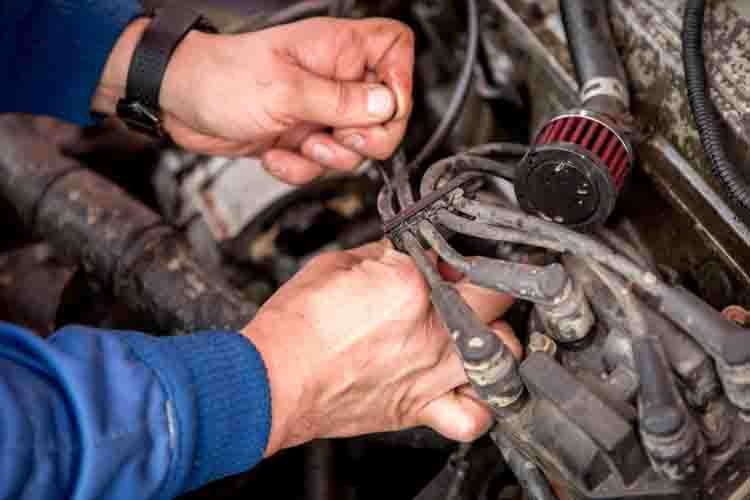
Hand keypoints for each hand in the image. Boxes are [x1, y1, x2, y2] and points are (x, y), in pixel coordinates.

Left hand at [94, 17, 414, 183]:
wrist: (178, 101)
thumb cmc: (220, 77)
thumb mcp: (286, 90)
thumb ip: (341, 101)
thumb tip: (386, 105)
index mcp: (336, 49)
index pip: (395, 49)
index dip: (400, 80)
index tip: (383, 108)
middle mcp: (333, 79)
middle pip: (385, 112)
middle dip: (365, 137)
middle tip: (338, 137)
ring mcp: (319, 109)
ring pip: (354, 147)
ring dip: (328, 157)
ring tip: (300, 142)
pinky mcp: (302, 136)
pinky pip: (322, 164)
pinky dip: (301, 168)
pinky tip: (276, 154)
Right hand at [242, 240, 521, 455]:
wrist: (273, 378)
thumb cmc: (296, 327)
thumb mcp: (336, 265)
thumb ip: (382, 255)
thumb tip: (402, 253)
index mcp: (412, 285)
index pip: (458, 257)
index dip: (454, 254)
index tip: (445, 258)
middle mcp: (433, 330)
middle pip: (496, 299)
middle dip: (486, 286)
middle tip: (467, 287)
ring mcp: (431, 372)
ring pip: (504, 352)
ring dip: (495, 337)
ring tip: (475, 331)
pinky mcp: (419, 408)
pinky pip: (474, 417)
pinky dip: (481, 403)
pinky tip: (468, 386)